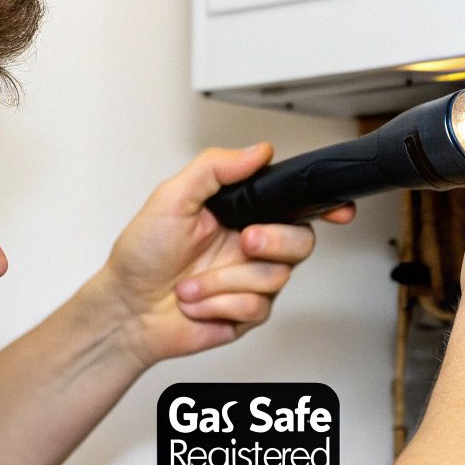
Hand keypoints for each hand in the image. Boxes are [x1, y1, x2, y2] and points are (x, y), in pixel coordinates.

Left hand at [94, 143, 355, 367]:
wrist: (126, 309)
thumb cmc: (141, 255)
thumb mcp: (171, 198)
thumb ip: (215, 167)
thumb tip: (256, 151)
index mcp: (239, 212)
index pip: (292, 202)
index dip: (324, 204)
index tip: (338, 208)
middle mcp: (251, 245)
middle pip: (301, 240)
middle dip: (274, 241)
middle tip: (244, 242)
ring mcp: (250, 280)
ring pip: (276, 277)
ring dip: (225, 281)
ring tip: (192, 283)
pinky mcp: (246, 313)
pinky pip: (256, 307)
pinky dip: (219, 304)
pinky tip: (198, 302)